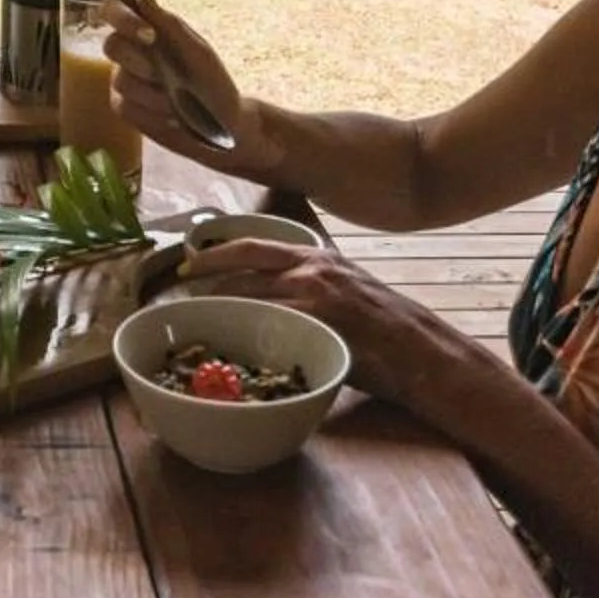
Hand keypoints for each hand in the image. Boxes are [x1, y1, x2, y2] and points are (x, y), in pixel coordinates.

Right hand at [93, 0, 274, 177]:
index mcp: (148, 30)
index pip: (114, 11)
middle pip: (111, 45)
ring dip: (153, 93)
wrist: (223, 126)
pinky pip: (125, 105)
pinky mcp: (125, 108)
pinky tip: (171, 116)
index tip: (149, 35)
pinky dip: (152, 111)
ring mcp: (124, 81)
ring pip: (121, 80)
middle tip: (165, 75)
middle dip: (141, 62)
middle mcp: (131, 52)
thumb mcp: (198, 51)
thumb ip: (169, 25)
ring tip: (178, 102)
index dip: (122, 18)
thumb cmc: (213, 82)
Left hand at [177, 239, 494, 407]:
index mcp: (317, 256)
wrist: (423, 351)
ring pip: (250, 297)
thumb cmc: (386, 326)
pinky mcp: (319, 326)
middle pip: (242, 265)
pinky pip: (270, 327)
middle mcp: (312, 268)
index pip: (254, 245)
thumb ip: (311, 285)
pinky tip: (229, 347)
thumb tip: (275, 297)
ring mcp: (314, 297)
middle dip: (204, 276)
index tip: (189, 261)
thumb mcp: (347, 287)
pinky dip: (247, 335)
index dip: (217, 252)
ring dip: (219, 309)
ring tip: (193, 321)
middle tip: (175, 289)